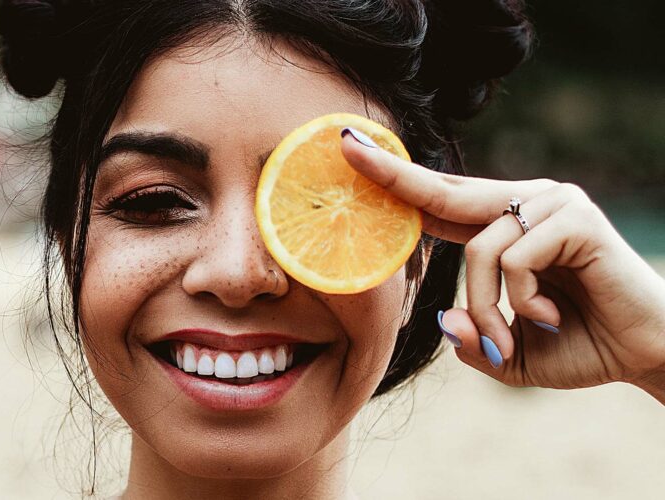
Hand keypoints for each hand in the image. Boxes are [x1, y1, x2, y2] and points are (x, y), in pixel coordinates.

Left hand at [340, 128, 664, 402]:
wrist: (646, 355)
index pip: (439, 200)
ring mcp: (551, 204)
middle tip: (345, 146)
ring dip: (486, 309)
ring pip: (478, 249)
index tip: (352, 151)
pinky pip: (514, 258)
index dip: (395, 180)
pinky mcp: (574, 218)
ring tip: (507, 341)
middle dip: (391, 173)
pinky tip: (547, 316)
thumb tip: (442, 317)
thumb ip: (471, 337)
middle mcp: (525, 204)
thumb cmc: (577, 346)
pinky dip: (520, 300)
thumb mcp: (505, 352)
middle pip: (443, 190)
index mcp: (504, 227)